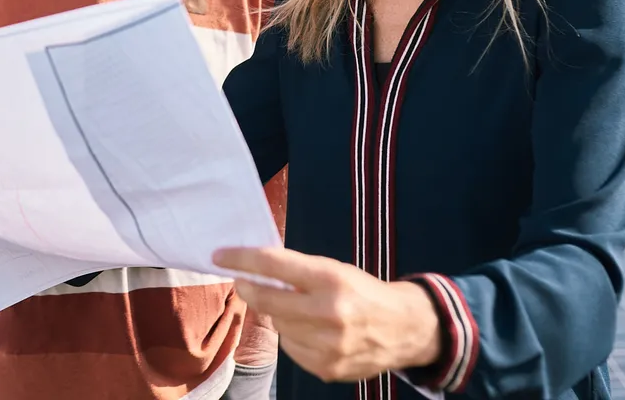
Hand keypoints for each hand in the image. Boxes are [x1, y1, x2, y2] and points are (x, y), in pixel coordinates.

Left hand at [213, 246, 440, 382]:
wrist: (405, 329)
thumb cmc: (363, 292)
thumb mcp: (335, 270)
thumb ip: (297, 271)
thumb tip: (253, 271)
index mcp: (332, 279)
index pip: (274, 264)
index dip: (242, 259)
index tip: (219, 255)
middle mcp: (330, 313)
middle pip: (267, 300)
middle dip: (248, 289)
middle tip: (242, 282)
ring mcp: (328, 345)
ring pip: (277, 326)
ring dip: (276, 314)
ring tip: (297, 308)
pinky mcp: (327, 368)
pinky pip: (290, 349)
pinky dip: (292, 336)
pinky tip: (309, 330)